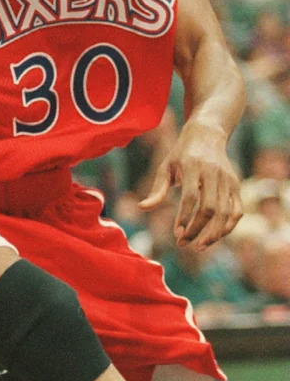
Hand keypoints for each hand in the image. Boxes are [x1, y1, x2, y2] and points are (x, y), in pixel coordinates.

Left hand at [139, 121, 241, 248]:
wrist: (207, 135)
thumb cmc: (181, 154)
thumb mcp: (166, 167)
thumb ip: (157, 189)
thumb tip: (142, 208)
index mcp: (194, 167)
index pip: (191, 196)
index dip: (184, 217)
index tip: (177, 234)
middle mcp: (214, 173)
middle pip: (210, 208)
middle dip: (197, 229)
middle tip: (183, 243)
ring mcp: (228, 180)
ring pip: (226, 212)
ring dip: (214, 233)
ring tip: (199, 246)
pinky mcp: (236, 186)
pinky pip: (237, 211)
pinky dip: (228, 227)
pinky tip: (215, 237)